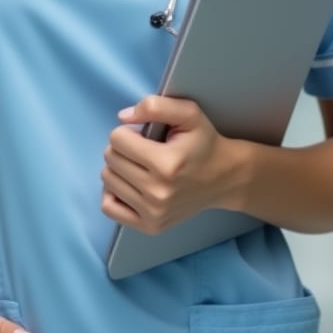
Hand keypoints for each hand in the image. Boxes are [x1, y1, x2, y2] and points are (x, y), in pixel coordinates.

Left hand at [100, 95, 235, 233]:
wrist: (224, 179)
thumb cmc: (204, 143)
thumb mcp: (189, 113)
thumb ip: (155, 106)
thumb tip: (123, 117)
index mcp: (166, 163)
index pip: (117, 139)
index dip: (128, 131)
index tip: (144, 135)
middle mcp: (158, 192)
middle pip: (110, 160)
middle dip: (122, 148)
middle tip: (143, 150)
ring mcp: (153, 213)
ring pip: (107, 181)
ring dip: (118, 168)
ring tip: (139, 166)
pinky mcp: (150, 226)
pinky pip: (109, 208)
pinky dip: (113, 193)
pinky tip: (130, 184)